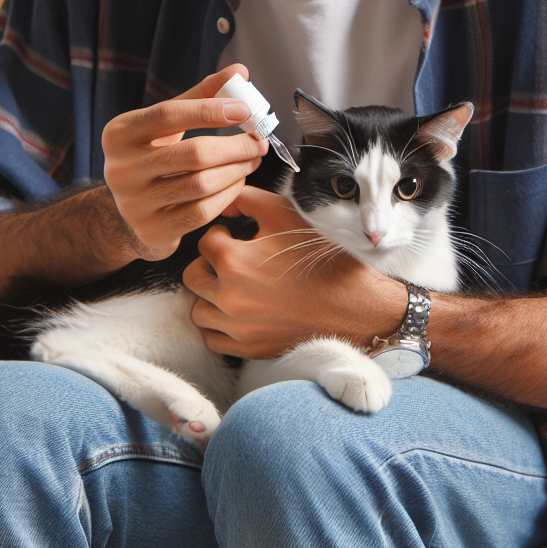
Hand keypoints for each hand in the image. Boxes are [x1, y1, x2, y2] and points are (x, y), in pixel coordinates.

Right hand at [102, 64, 268, 260]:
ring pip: (201, 184)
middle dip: (235, 147)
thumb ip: (201, 96)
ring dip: (237, 170)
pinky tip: (238, 183)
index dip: (210, 110)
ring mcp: (134, 203)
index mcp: (120, 133)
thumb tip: (239, 72)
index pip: (168, 114)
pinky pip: (201, 212)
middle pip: (192, 153)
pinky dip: (228, 195)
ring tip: (252, 160)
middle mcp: (120, 168)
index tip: (245, 110)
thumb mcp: (168, 124)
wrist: (129, 210)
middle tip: (259, 142)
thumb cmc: (155, 155)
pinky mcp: (152, 230)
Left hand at [182, 186, 405, 357]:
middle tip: (232, 260)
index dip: (222, 234)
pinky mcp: (247, 348)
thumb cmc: (320, 257)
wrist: (353, 304)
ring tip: (232, 285)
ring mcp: (236, 325)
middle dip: (209, 264)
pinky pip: (211, 338)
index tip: (237, 236)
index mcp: (233, 260)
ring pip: (198, 308)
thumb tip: (226, 202)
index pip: (206, 241)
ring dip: (209, 295)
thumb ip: (247, 199)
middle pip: (193, 275)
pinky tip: (237, 311)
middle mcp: (228, 295)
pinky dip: (217, 325)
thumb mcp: (284, 213)